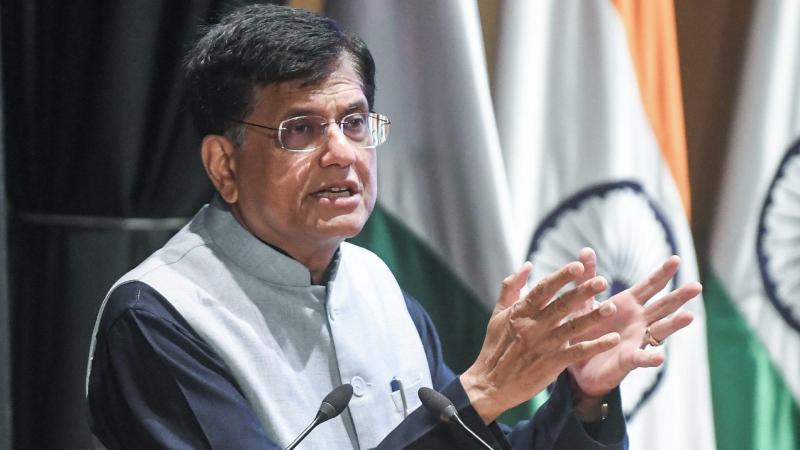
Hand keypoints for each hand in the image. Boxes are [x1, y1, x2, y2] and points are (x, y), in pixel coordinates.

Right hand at [460, 260, 621, 423]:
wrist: (490, 384)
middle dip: (583, 292)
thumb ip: (511, 287)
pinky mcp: (552, 363)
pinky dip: (596, 345)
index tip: (578, 266)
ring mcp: (544, 345)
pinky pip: (578, 352)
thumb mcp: (498, 313)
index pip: (544, 288)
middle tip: (602, 281)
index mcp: (520, 311)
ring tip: (611, 307)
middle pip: (562, 305)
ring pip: (573, 327)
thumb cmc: (495, 346)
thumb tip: (527, 265)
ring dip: (593, 317)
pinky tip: (613, 339)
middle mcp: (533, 326)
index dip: (561, 276)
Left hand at [567, 248, 699, 399]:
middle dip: (679, 296)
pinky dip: (650, 358)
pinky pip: (641, 359)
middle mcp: (639, 321)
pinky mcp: (628, 360)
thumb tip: (585, 249)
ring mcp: (637, 340)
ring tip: (689, 316)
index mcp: (628, 303)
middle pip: (663, 306)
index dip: (662, 273)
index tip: (676, 259)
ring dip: (674, 324)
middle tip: (696, 286)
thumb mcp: (583, 302)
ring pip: (660, 330)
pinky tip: (659, 358)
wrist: (576, 362)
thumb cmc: (585, 329)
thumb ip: (587, 278)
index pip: (650, 285)